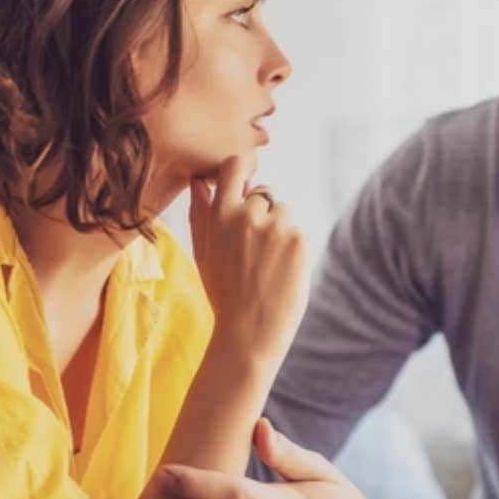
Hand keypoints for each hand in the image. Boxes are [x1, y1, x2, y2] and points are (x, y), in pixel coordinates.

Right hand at [187, 154, 308, 367]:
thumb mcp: (203, 253)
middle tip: (253, 251)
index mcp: (221, 215)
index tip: (242, 186)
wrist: (249, 332)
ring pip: (283, 213)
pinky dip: (292, 249)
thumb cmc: (223, 293)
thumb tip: (198, 181)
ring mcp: (277, 227)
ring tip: (266, 265)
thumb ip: (201, 213)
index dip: (240, 173)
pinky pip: (297, 232)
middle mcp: (249, 215)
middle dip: (261, 214)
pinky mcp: (300, 241)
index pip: (235, 166)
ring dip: (278, 230)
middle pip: (263, 193)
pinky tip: (280, 272)